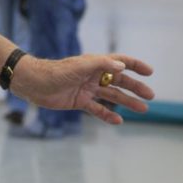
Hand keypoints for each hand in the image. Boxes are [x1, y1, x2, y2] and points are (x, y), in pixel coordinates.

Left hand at [13, 53, 153, 123]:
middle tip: (150, 96)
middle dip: (134, 87)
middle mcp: (92, 76)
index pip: (118, 62)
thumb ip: (101, 65)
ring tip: (143, 109)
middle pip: (118, 81)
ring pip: (111, 96)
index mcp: (93, 64)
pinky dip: (107, 115)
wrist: (32, 83)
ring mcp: (85, 89)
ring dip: (126, 102)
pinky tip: (118, 121)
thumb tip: (122, 66)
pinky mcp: (78, 101)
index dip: (134, 65)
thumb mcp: (79, 66)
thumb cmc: (55, 71)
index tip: (149, 72)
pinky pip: (97, 109)